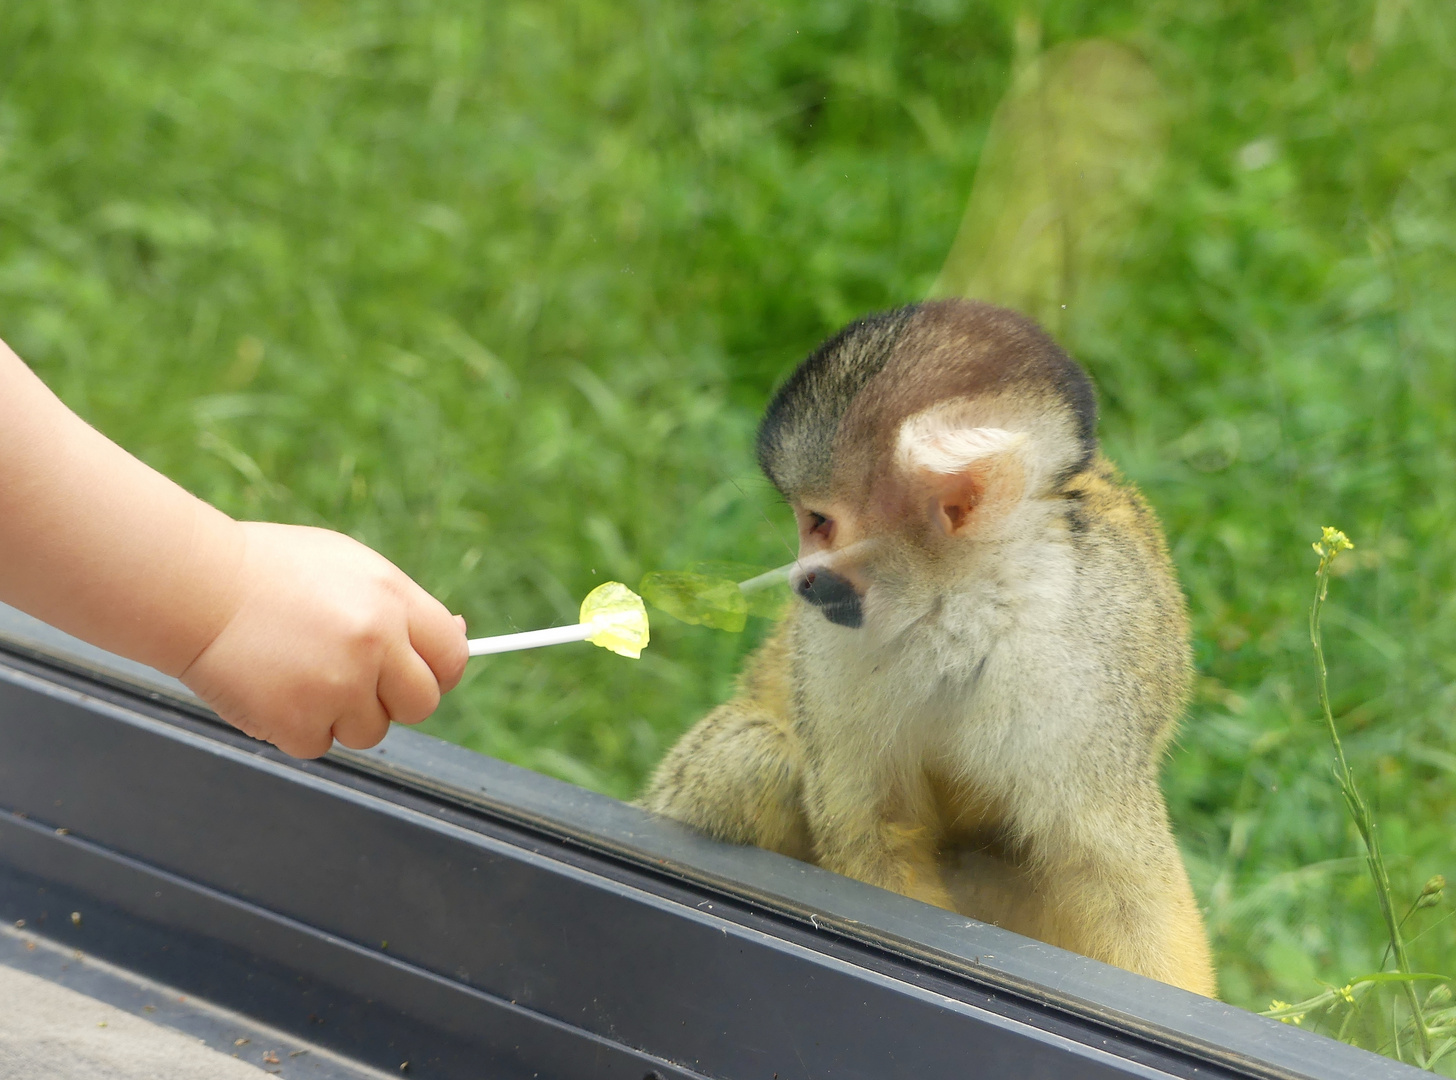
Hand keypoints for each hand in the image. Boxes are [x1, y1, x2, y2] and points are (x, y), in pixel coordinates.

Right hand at [180, 522, 467, 757]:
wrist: (192, 586)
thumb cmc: (270, 572)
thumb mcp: (349, 566)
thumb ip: (402, 606)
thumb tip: (456, 635)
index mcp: (392, 600)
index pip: (451, 658)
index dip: (437, 672)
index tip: (417, 675)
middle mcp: (374, 643)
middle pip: (421, 705)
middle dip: (393, 700)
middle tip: (353, 680)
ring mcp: (337, 686)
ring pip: (370, 732)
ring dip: (341, 715)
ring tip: (300, 674)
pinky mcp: (297, 722)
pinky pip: (319, 745)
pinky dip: (296, 728)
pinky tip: (272, 689)